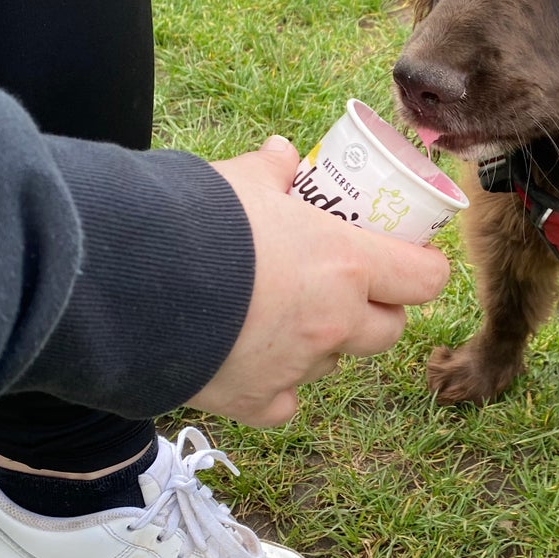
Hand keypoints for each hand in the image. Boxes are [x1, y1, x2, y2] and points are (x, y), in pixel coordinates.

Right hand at [189, 136, 449, 424]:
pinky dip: (277, 387)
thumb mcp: (239, 180)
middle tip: (348, 287)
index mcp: (347, 263)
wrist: (132, 283)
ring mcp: (299, 368)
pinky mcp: (258, 402)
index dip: (421, 267)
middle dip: (376, 310)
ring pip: (335, 362)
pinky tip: (253, 362)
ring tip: (282, 315)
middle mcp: (335, 322)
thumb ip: (272, 170)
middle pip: (389, 329)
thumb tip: (282, 155)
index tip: (409, 256)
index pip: (426, 278)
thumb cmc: (197, 221)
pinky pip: (285, 401)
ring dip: (324, 343)